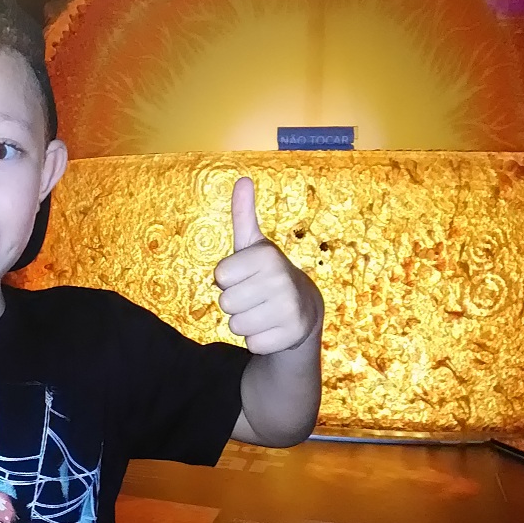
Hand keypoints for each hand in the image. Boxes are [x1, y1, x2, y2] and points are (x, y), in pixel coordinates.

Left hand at [214, 177, 319, 354]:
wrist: (304, 308)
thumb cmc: (268, 274)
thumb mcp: (254, 245)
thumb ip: (243, 214)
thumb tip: (242, 179)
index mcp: (266, 256)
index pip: (219, 276)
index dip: (228, 279)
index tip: (247, 276)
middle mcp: (280, 281)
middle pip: (225, 302)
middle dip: (236, 302)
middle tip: (255, 296)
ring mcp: (288, 310)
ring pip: (236, 325)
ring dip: (245, 322)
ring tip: (263, 311)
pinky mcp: (291, 335)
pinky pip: (252, 343)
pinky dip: (258, 340)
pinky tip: (272, 328)